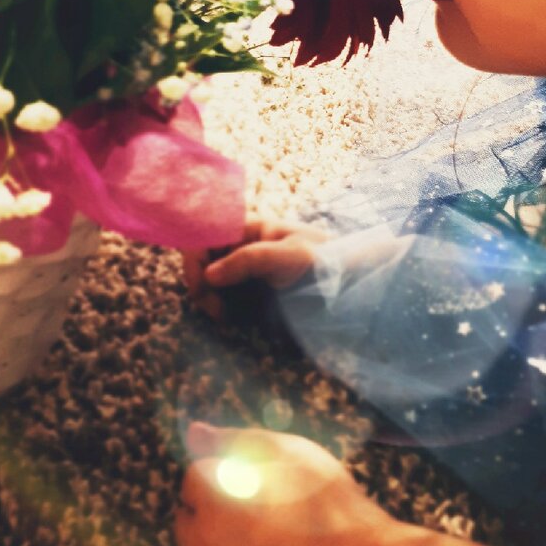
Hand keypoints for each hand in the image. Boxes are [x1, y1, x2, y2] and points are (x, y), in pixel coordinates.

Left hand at [167, 421, 407, 545]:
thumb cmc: (327, 506)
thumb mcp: (288, 452)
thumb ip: (235, 440)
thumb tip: (194, 430)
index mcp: (218, 497)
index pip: (195, 475)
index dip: (224, 471)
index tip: (251, 480)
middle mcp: (204, 542)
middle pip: (188, 516)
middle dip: (212, 507)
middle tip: (252, 509)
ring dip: (203, 545)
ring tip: (242, 543)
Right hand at [182, 215, 331, 320]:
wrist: (350, 282)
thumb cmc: (324, 261)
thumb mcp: (290, 256)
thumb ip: (249, 260)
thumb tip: (209, 275)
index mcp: (249, 228)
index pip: (205, 234)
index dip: (195, 257)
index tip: (201, 285)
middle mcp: (242, 246)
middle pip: (202, 259)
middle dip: (200, 283)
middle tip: (216, 310)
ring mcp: (245, 269)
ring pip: (208, 280)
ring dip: (208, 298)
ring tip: (223, 316)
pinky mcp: (249, 292)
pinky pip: (222, 296)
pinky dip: (218, 306)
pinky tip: (229, 317)